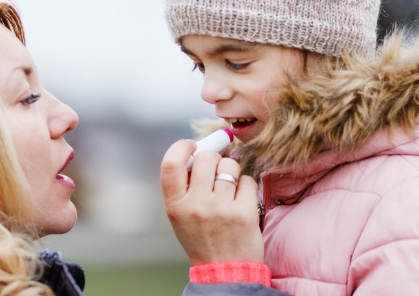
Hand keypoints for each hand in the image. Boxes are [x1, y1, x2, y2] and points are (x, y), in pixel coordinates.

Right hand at [160, 139, 263, 264]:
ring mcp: (221, 208)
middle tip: (215, 171)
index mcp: (175, 206)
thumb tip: (198, 150)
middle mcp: (196, 206)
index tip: (191, 145)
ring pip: (229, 166)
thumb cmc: (202, 238)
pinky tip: (241, 200)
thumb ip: (184, 186)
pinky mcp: (244, 212)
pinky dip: (245, 186)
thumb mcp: (180, 215)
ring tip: (229, 188)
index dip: (182, 148)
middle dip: (213, 159)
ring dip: (231, 171)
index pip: (171, 164)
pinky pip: (247, 180)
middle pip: (206, 158)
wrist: (224, 271)